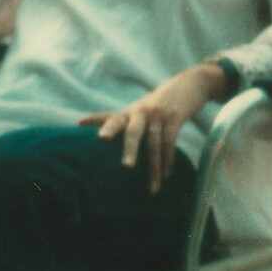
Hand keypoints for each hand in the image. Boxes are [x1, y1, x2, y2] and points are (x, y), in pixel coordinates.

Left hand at [78, 63, 223, 193]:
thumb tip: (110, 140)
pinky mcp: (175, 117)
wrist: (191, 83)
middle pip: (132, 132)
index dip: (95, 120)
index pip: (110, 116)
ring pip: (153, 143)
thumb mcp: (143, 109)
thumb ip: (129, 122)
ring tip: (152, 187)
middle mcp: (141, 112)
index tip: (80, 123)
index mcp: (130, 113)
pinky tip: (166, 174)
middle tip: (125, 168)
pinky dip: (168, 159)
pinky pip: (170, 141)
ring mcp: (158, 114)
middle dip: (129, 150)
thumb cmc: (162, 103)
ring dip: (153, 167)